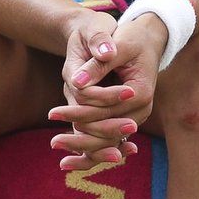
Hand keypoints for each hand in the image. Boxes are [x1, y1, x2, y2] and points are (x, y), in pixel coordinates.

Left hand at [47, 10, 166, 171]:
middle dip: (79, 136)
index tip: (53, 113)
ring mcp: (134, 116)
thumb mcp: (117, 45)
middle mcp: (140, 110)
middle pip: (107, 130)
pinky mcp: (125, 118)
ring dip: (84, 149)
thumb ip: (98, 64)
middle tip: (52, 142)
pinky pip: (109, 139)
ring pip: (109, 141)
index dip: (79, 110)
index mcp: (140, 92)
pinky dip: (92, 149)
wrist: (146, 41)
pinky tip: (71, 159)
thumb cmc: (131, 39)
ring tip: (59, 155)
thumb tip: (76, 81)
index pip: (105, 108)